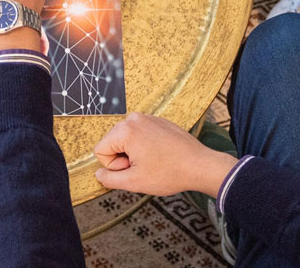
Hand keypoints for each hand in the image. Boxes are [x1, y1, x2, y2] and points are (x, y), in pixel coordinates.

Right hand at [94, 112, 236, 197]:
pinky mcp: (157, 120)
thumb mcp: (135, 182)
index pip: (101, 150)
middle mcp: (133, 118)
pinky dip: (145, 145)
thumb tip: (99, 174)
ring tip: (153, 161)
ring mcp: (146, 117)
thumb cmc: (169, 173)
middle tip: (144, 167)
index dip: (114, 166)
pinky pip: (140, 134)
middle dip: (123, 158)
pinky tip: (160, 154)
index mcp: (125, 130)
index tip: (133, 169)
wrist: (200, 165)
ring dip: (134, 152)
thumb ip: (110, 179)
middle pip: (112, 142)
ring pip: (126, 139)